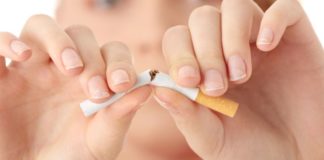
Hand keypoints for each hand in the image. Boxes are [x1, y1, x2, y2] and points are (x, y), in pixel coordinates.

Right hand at [0, 15, 150, 159]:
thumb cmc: (71, 158)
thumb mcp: (101, 141)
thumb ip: (121, 115)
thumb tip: (148, 87)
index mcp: (92, 79)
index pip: (112, 52)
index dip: (119, 62)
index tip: (121, 84)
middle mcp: (64, 68)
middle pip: (80, 35)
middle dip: (92, 58)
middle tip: (96, 90)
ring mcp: (32, 68)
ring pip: (43, 28)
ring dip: (58, 40)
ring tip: (70, 68)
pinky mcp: (1, 76)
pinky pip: (0, 41)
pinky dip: (8, 41)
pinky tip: (22, 56)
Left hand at [154, 1, 323, 158]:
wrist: (294, 157)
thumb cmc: (250, 150)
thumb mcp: (212, 139)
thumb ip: (186, 115)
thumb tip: (158, 88)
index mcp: (203, 68)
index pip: (178, 39)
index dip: (180, 54)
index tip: (190, 80)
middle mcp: (227, 49)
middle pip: (203, 19)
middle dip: (205, 51)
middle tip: (218, 86)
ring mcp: (259, 41)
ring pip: (236, 6)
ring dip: (231, 37)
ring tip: (240, 74)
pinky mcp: (294, 38)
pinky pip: (284, 8)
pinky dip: (273, 21)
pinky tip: (268, 46)